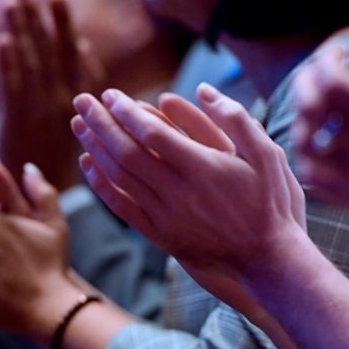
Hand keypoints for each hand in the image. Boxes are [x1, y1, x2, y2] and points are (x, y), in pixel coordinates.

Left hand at [0, 0, 102, 191]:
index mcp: (79, 98)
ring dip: (20, 29)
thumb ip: (83, 80)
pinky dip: (7, 64)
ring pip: (30, 63)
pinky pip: (11, 89)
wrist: (42, 198)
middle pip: (49, 51)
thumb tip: (85, 45)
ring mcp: (40, 112)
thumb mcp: (81, 115)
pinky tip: (3, 40)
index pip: (71, 53)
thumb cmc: (59, 156)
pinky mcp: (17, 124)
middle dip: (38, 16)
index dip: (63, 23)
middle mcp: (62, 101)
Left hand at [71, 85, 305, 289]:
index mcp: (203, 167)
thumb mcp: (267, 154)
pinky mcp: (160, 235)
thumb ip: (235, 118)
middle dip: (100, 122)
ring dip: (94, 147)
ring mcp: (167, 216)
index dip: (126, 111)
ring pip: (119, 177)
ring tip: (78, 124)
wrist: (268, 259)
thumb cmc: (270, 202)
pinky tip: (87, 165)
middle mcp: (179, 192)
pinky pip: (121, 207)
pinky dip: (100, 184)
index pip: (151, 132)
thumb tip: (203, 88)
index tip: (111, 94)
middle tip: (82, 101)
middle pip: (126, 151)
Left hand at [292, 25, 348, 237]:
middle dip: (306, 86)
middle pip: (310, 110)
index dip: (326, 62)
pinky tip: (322, 146)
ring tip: (314, 111)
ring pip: (306, 146)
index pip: (331, 81)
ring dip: (304, 122)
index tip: (336, 53)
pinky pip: (316, 179)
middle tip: (315, 76)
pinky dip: (311, 158)